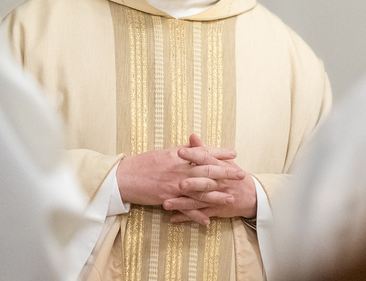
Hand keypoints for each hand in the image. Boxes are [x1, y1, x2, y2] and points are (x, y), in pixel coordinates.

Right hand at [117, 136, 243, 207]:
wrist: (124, 176)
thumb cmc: (142, 163)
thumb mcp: (162, 153)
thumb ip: (180, 151)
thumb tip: (194, 145)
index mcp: (178, 156)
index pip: (203, 153)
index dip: (220, 153)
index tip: (234, 153)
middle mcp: (179, 170)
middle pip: (207, 171)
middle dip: (226, 173)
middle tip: (241, 174)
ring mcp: (174, 185)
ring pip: (200, 191)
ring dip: (217, 196)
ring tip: (231, 198)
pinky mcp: (167, 199)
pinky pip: (185, 208)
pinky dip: (197, 215)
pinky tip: (208, 220)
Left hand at [162, 134, 256, 224]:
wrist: (251, 195)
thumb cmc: (233, 174)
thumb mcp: (223, 161)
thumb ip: (205, 149)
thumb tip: (192, 136)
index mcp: (219, 167)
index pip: (205, 159)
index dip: (193, 156)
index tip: (179, 152)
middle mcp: (218, 183)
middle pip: (204, 183)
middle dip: (191, 183)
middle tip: (178, 183)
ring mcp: (216, 198)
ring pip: (198, 201)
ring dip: (182, 204)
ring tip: (166, 204)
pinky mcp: (215, 210)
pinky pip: (199, 215)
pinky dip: (186, 217)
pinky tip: (173, 219)